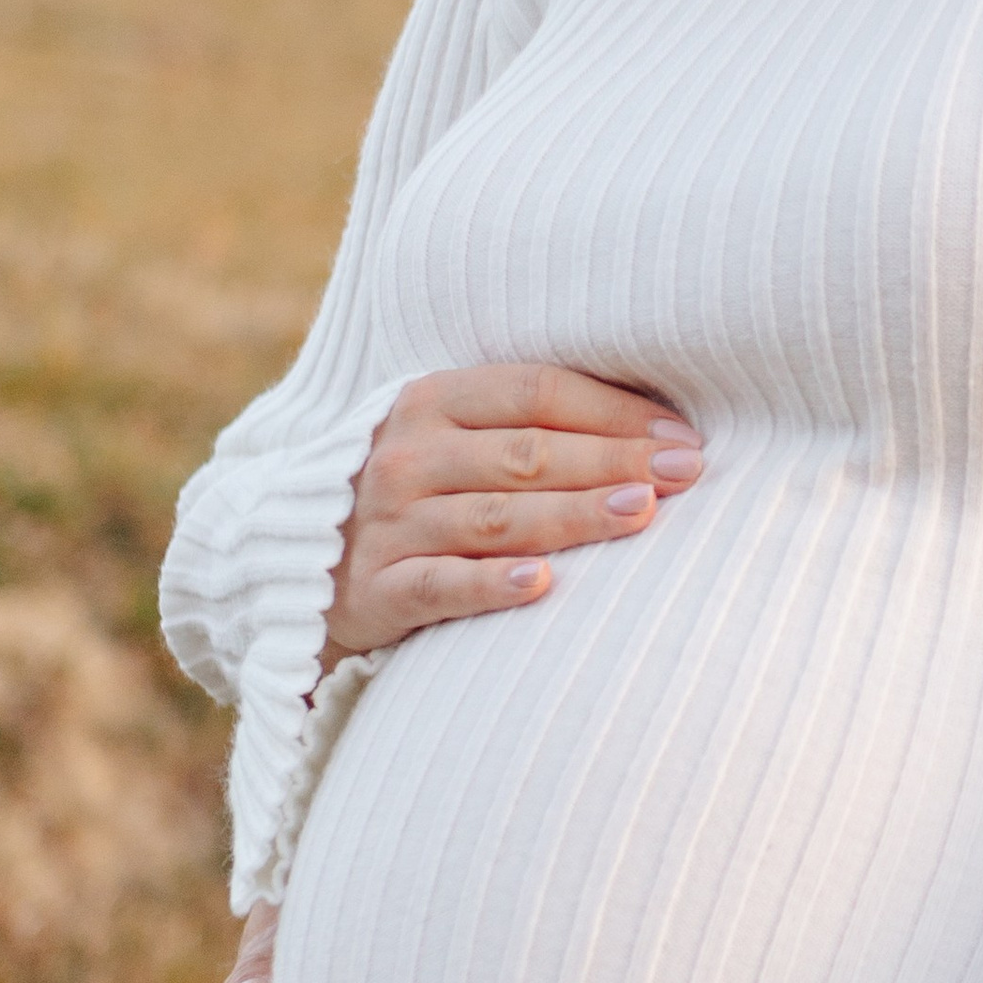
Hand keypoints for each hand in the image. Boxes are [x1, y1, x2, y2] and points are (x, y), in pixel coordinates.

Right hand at [324, 364, 702, 663]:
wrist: (294, 556)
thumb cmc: (414, 489)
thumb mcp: (451, 437)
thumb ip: (528, 423)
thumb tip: (656, 427)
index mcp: (430, 400)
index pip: (536, 392)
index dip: (615, 411)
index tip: (684, 436)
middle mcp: (407, 456)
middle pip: (527, 454)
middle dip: (614, 461)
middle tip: (687, 473)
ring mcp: (388, 523)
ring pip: (496, 517)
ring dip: (574, 514)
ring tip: (642, 514)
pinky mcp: (375, 590)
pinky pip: (440, 585)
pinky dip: (491, 584)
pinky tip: (544, 583)